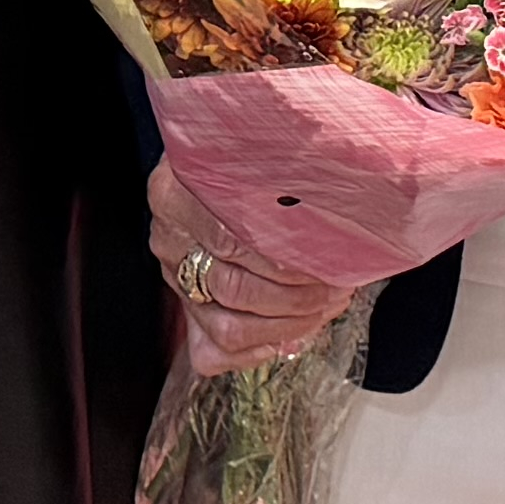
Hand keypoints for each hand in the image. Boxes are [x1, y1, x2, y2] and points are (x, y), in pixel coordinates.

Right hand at [150, 156, 357, 378]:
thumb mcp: (246, 151)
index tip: (326, 258)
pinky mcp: (184, 310)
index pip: (230, 241)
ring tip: (327, 306)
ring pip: (227, 328)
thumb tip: (331, 199)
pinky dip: (260, 351)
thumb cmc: (241, 161)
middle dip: (294, 296)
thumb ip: (269, 171)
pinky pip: (215, 352)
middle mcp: (168, 240)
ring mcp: (174, 279)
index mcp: (171, 193)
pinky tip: (295, 333)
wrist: (206, 168)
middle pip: (232, 287)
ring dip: (286, 325)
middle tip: (337, 288)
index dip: (282, 260)